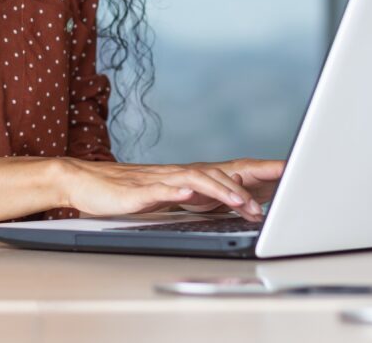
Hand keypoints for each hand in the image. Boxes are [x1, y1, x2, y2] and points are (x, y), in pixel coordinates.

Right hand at [55, 157, 283, 222]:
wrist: (82, 182)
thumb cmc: (124, 191)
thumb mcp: (168, 198)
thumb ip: (195, 197)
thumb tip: (227, 201)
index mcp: (186, 177)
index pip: (229, 170)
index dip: (259, 170)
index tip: (289, 172)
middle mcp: (176, 173)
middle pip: (219, 172)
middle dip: (248, 183)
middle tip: (273, 194)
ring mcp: (157, 180)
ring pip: (195, 180)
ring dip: (220, 190)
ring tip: (239, 202)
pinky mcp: (137, 192)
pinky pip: (160, 190)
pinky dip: (177, 191)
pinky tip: (190, 193)